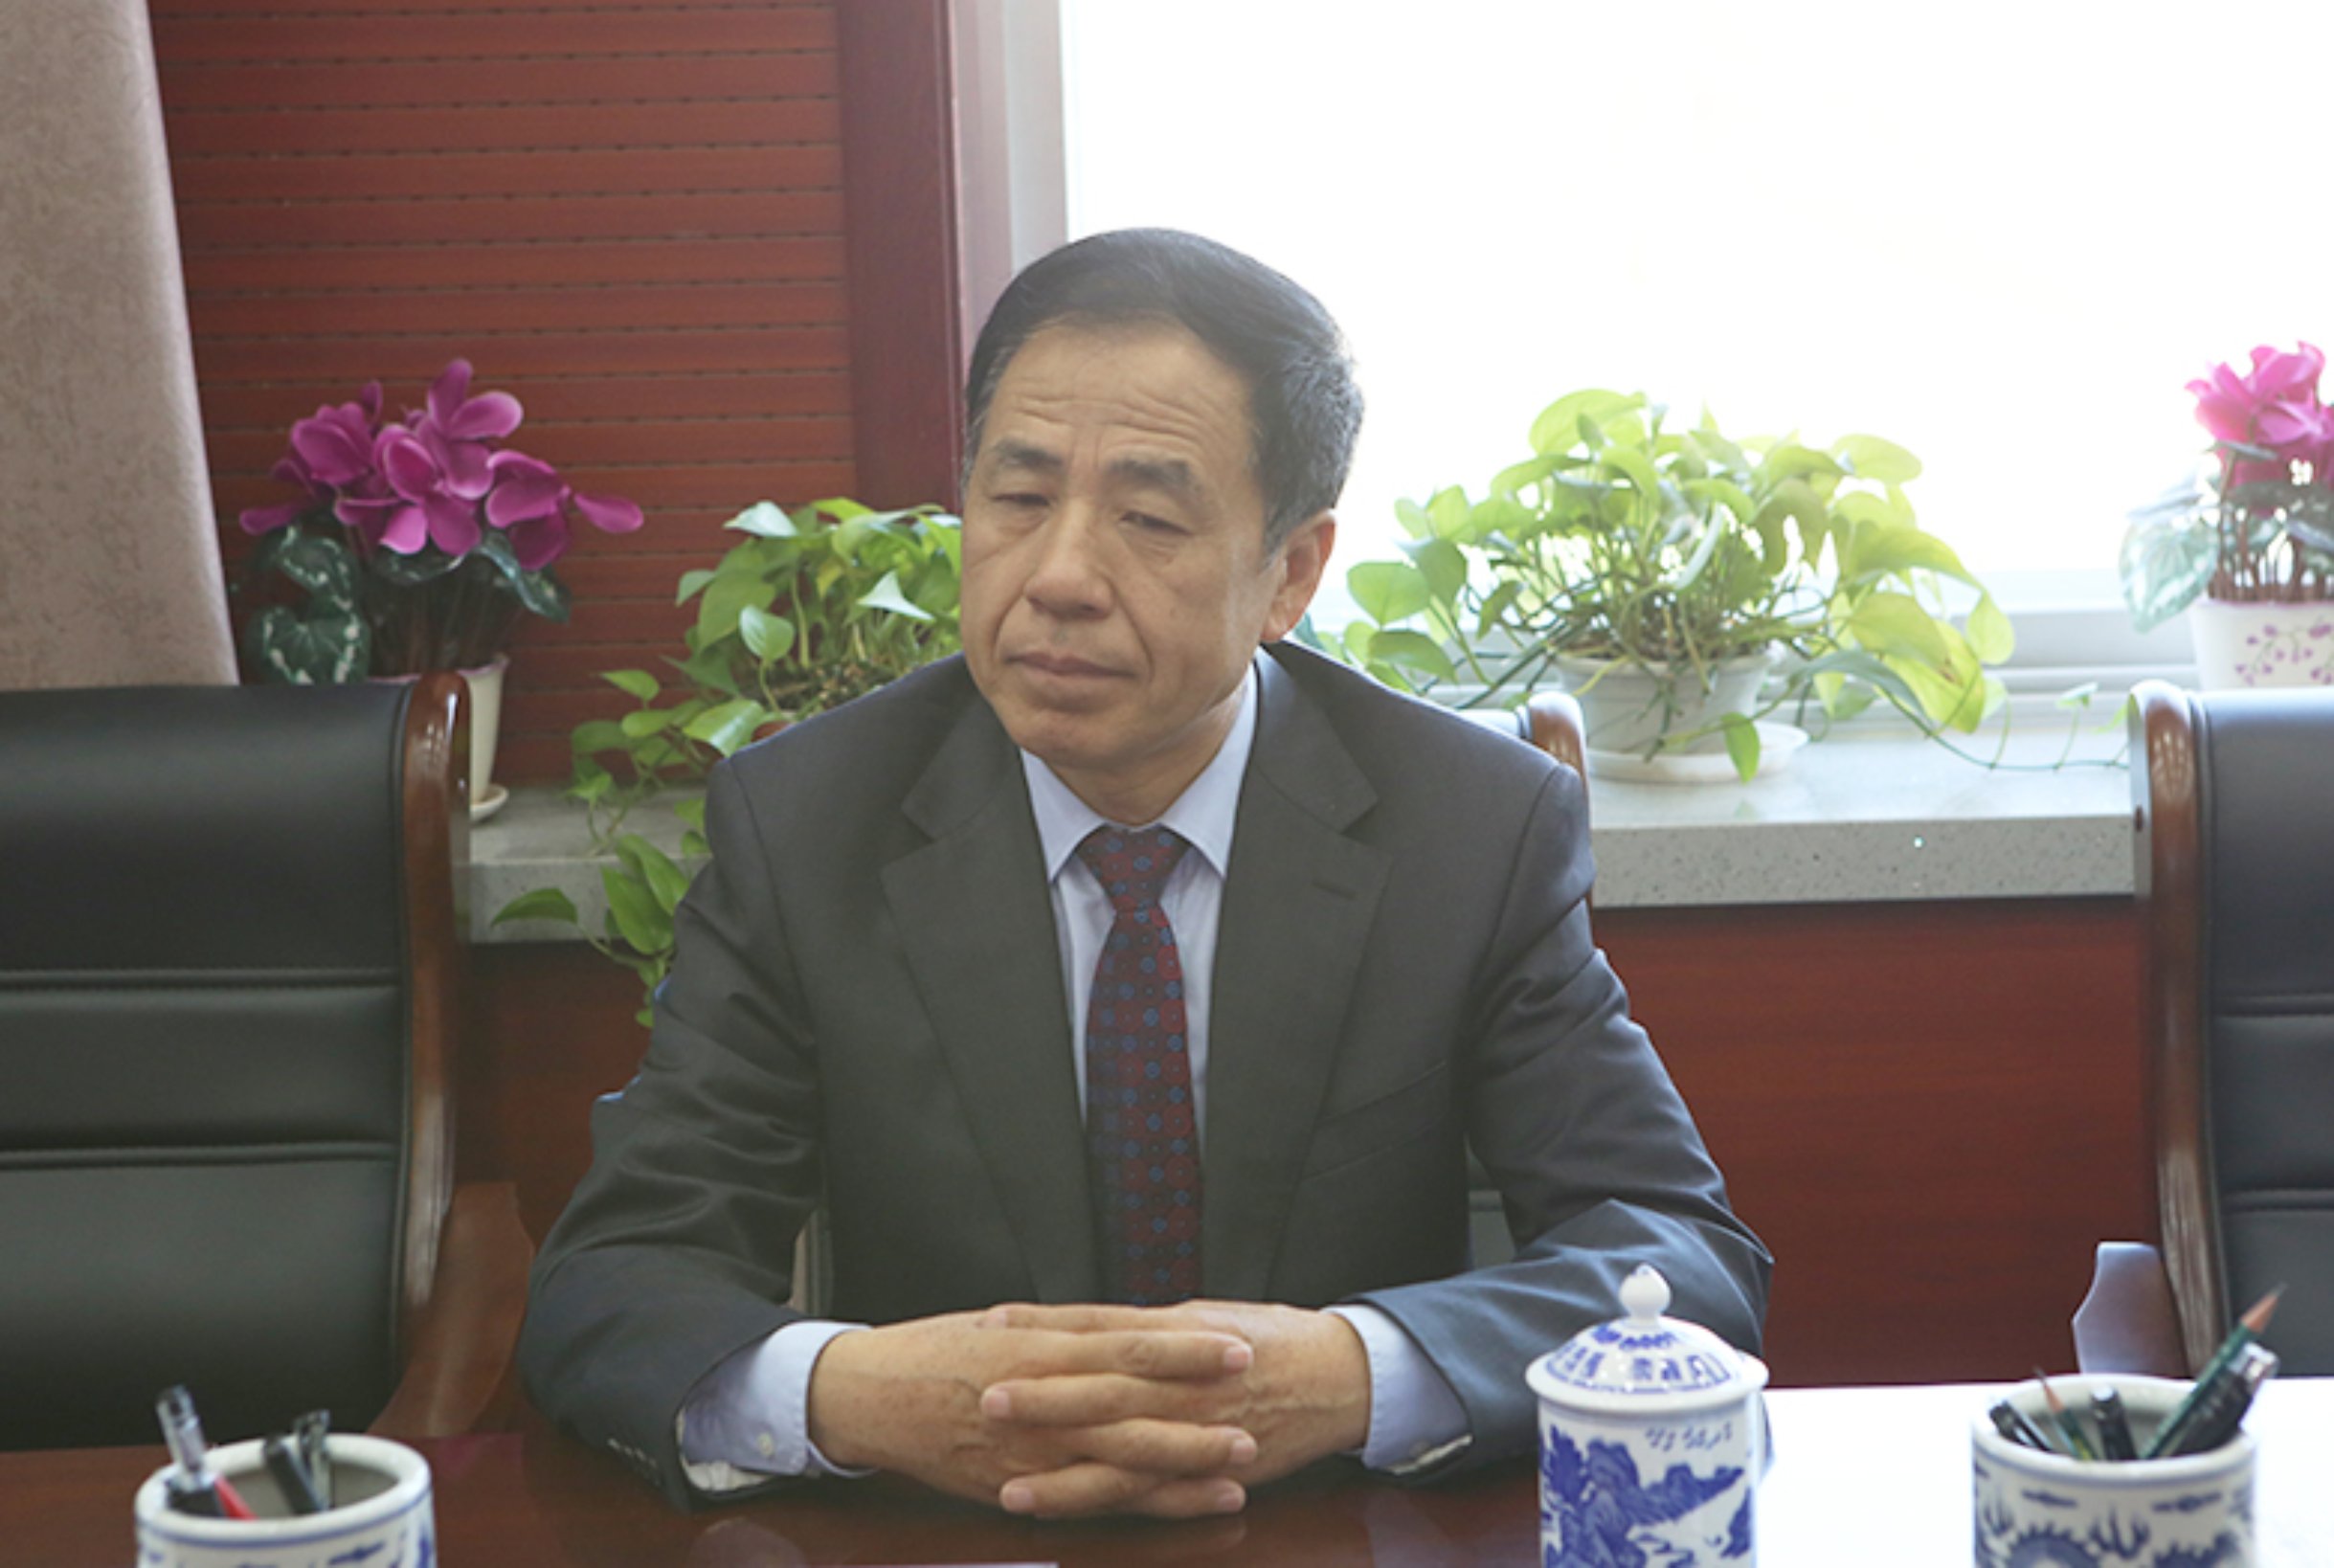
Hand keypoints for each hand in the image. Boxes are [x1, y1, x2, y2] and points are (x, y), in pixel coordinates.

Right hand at [804, 1308, 1260, 1517]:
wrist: (871, 1396)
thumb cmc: (938, 1353)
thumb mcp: (1004, 1327)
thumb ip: (1064, 1331)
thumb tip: (1123, 1324)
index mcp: (1042, 1346)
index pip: (1127, 1341)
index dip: (1185, 1345)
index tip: (1236, 1339)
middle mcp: (1041, 1396)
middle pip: (1134, 1399)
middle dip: (1199, 1401)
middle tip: (1259, 1398)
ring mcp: (1031, 1448)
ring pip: (1119, 1456)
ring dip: (1183, 1460)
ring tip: (1240, 1463)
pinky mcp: (1019, 1485)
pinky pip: (1090, 1498)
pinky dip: (1139, 1502)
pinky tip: (1182, 1503)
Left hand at [975, 1300, 1370, 1513]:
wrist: (1338, 1379)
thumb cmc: (1267, 1339)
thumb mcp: (1202, 1316)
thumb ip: (1144, 1326)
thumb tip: (1084, 1326)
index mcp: (1176, 1334)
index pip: (1098, 1327)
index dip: (1043, 1327)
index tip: (992, 1323)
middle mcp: (1183, 1384)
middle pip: (1102, 1389)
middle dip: (1043, 1398)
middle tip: (985, 1397)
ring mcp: (1197, 1434)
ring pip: (1123, 1459)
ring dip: (1064, 1477)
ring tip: (1008, 1487)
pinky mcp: (1211, 1472)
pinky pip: (1155, 1496)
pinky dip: (1112, 1507)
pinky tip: (1075, 1518)